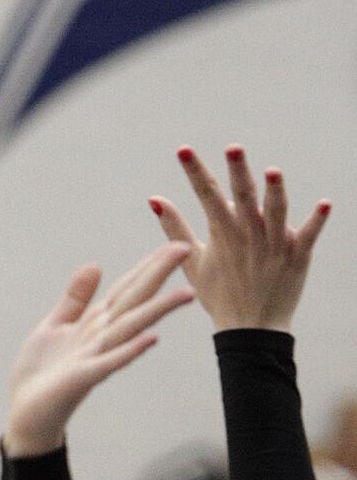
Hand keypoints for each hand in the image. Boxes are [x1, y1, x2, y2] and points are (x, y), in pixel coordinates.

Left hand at [4, 244, 192, 456]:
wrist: (26, 414)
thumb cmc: (41, 373)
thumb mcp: (54, 326)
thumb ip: (75, 299)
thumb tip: (94, 265)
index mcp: (95, 322)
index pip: (127, 288)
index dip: (148, 265)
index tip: (174, 243)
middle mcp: (101, 336)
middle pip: (135, 300)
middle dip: (158, 275)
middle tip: (187, 248)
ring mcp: (95, 357)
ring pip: (131, 328)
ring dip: (157, 311)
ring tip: (186, 293)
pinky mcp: (83, 378)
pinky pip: (110, 362)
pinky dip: (130, 350)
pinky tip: (152, 339)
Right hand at [149, 144, 329, 331]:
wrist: (250, 330)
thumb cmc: (219, 295)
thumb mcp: (191, 261)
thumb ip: (174, 228)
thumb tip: (155, 200)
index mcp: (222, 234)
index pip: (206, 196)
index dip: (194, 172)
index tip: (183, 150)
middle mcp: (248, 236)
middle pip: (243, 199)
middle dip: (238, 173)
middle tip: (233, 149)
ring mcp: (274, 246)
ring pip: (275, 215)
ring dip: (275, 194)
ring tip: (272, 172)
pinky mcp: (297, 257)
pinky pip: (308, 237)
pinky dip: (316, 221)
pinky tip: (325, 205)